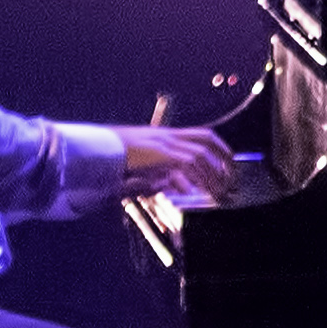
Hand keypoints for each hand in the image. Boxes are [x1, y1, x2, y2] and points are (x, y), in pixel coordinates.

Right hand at [119, 123, 239, 203]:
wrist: (94, 149)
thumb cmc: (115, 158)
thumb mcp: (144, 164)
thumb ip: (164, 173)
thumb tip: (184, 187)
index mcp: (167, 135)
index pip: (203, 135)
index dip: (221, 147)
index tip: (232, 162)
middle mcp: (168, 136)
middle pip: (206, 140)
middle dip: (224, 157)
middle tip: (232, 178)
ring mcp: (162, 143)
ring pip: (198, 156)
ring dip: (211, 174)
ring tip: (217, 192)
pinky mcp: (156, 153)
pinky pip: (182, 163)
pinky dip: (191, 176)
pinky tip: (194, 190)